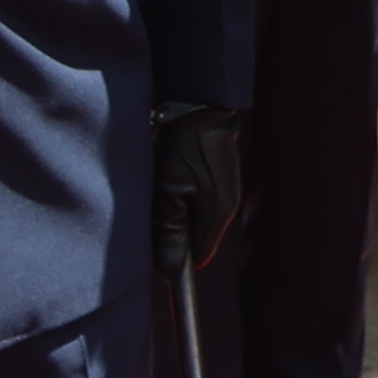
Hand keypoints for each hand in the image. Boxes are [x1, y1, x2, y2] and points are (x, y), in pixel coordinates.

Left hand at [156, 104, 248, 257]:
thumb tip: (169, 273)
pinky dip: (177, 192)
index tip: (153, 245)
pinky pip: (193, 197)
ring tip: (159, 184)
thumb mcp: (169, 191)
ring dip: (172, 208)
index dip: (175, 256)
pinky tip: (167, 173)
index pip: (196, 256)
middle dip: (170, 229)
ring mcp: (222, 189)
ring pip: (190, 216)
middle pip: (192, 237)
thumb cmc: (182, 145)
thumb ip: (169, 232)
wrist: (200, 104)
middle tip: (152, 206)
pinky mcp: (215, 175)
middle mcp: (225, 205)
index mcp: (217, 214)